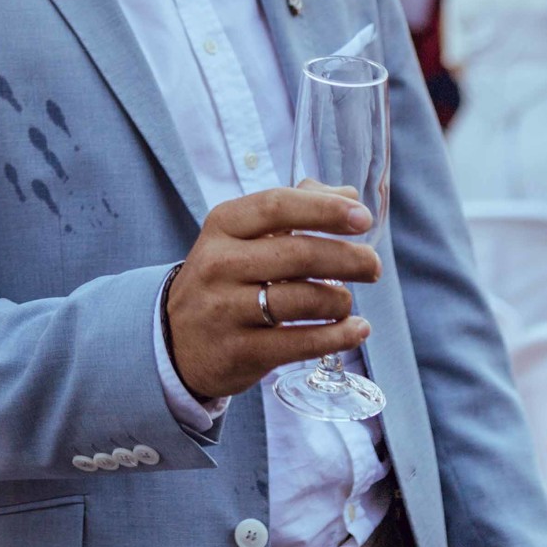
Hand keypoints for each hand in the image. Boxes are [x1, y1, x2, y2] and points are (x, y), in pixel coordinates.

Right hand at [165, 187, 378, 398]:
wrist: (175, 340)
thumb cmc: (224, 278)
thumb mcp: (242, 236)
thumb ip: (294, 209)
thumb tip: (349, 196)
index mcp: (223, 225)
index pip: (277, 206)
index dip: (325, 210)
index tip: (363, 218)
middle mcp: (220, 263)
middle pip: (298, 254)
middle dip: (347, 258)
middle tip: (372, 265)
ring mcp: (226, 309)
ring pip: (303, 299)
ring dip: (340, 300)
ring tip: (346, 301)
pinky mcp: (240, 351)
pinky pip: (300, 342)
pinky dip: (338, 336)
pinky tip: (356, 330)